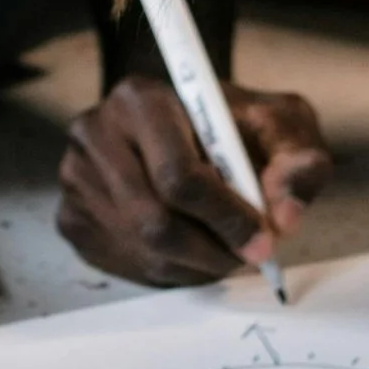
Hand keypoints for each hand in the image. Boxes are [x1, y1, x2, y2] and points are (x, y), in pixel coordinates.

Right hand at [56, 76, 330, 288]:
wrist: (186, 123)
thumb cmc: (236, 124)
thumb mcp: (282, 123)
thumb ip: (297, 161)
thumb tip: (284, 217)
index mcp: (140, 98)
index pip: (178, 175)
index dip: (227, 218)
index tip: (264, 239)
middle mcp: (95, 132)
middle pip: (153, 221)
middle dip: (212, 250)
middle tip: (248, 256)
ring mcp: (75, 177)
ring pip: (143, 249)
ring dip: (196, 264)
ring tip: (226, 248)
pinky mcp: (71, 216)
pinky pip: (126, 264)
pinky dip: (171, 270)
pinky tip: (193, 249)